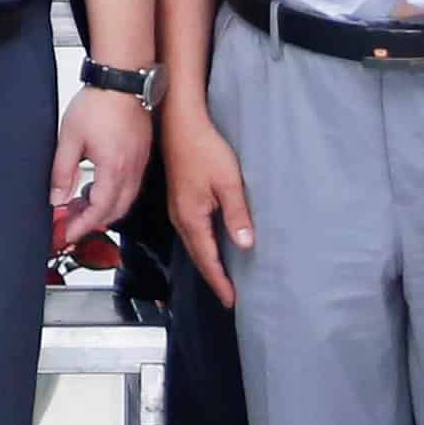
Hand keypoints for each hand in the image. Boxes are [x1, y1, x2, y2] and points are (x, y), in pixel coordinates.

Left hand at [50, 86, 154, 250]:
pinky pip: (130, 186)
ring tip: (79, 206)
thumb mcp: (69, 138)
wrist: (122, 78)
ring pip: (125, 200)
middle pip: (115, 211)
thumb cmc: (99, 102)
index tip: (69, 233)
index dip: (83, 226)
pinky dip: (114, 195)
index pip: (100, 210)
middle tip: (71, 222)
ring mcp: (139, 163)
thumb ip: (62, 172)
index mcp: (114, 168)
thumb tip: (57, 198)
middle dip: (93, 222)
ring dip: (103, 209)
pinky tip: (96, 188)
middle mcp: (131, 170)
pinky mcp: (141, 154)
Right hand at [160, 111, 251, 307]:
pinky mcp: (180, 200)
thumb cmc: (203, 149)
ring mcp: (177, 209)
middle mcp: (180, 218)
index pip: (208, 259)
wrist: (180, 124)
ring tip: (222, 277)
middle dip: (212, 278)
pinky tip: (212, 245)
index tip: (231, 300)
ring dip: (207, 263)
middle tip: (227, 296)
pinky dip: (202, 246)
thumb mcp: (228, 183)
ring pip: (193, 245)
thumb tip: (246, 245)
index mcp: (191, 218)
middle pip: (197, 257)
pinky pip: (191, 232)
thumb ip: (237, 216)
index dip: (220, 282)